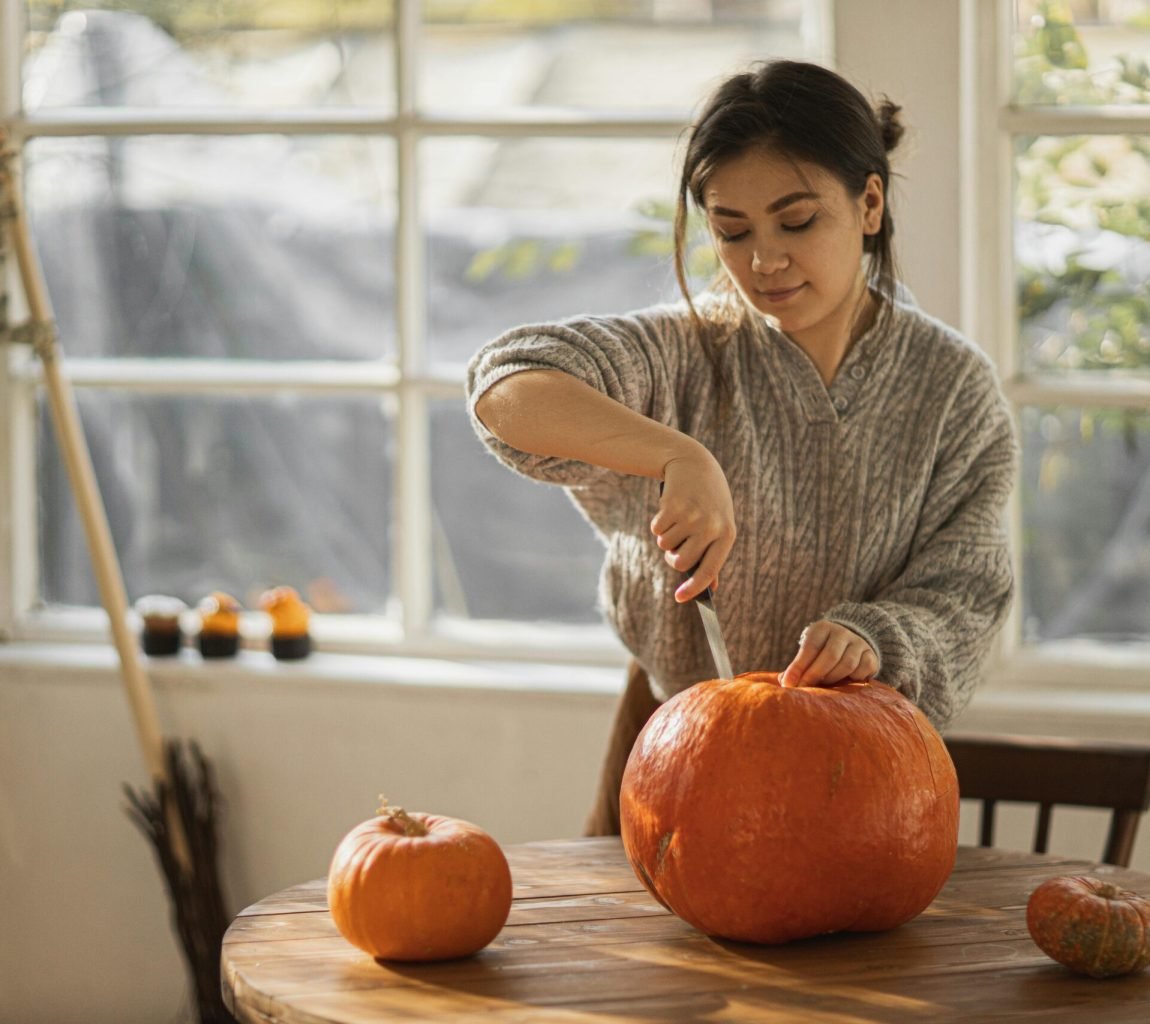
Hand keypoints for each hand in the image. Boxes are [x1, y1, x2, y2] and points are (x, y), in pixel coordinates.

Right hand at [650, 450, 735, 602]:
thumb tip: (709, 587)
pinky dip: (658, 524)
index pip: (709, 570)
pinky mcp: (671, 507)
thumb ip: (713, 555)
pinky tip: (669, 510)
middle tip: (674, 548)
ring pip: (665, 545)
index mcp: (726, 534)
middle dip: (673, 558)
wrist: (694, 464)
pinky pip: (656, 530)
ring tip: (677, 519)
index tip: (679, 598)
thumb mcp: (719, 525)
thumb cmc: (709, 501)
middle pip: (681, 562)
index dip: (694, 588)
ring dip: (666, 537)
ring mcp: (691, 516)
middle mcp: (710, 527)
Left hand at [779, 620, 877, 687]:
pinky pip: (861, 671)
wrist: (851, 644)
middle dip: (815, 675)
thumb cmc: (822, 653)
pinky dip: (851, 680)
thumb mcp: (809, 653)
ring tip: (823, 687)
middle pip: (830, 655)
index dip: (799, 666)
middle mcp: (842, 632)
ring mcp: (859, 643)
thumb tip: (785, 682)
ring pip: (847, 664)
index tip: (789, 683)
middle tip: (804, 689)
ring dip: (832, 679)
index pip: (810, 647)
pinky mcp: (871, 656)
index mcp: (822, 628)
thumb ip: (798, 666)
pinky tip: (843, 683)